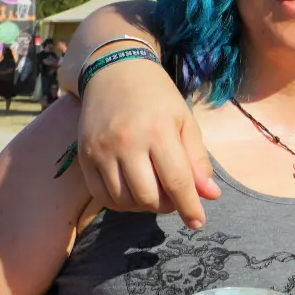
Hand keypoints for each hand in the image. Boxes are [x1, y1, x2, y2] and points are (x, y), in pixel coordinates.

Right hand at [77, 58, 218, 227]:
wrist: (114, 71)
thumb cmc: (158, 97)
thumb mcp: (185, 122)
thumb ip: (197, 160)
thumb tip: (210, 195)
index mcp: (159, 132)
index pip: (178, 182)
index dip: (190, 207)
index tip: (198, 222)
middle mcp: (126, 143)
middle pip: (148, 197)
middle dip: (167, 206)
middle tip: (176, 197)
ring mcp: (101, 151)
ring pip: (124, 201)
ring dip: (144, 206)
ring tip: (156, 192)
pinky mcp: (84, 156)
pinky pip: (102, 195)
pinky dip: (120, 203)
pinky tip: (133, 192)